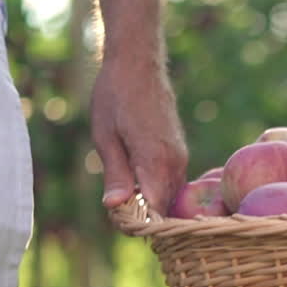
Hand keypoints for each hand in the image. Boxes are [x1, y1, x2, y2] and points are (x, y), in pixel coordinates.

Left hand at [90, 55, 187, 214]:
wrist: (137, 63)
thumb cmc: (114, 96)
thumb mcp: (106, 137)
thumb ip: (115, 174)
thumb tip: (116, 207)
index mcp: (155, 160)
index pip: (154, 210)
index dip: (138, 223)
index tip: (118, 222)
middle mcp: (175, 162)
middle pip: (165, 207)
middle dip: (144, 216)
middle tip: (117, 214)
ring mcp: (180, 156)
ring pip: (170, 195)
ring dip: (151, 203)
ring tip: (124, 199)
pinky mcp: (180, 151)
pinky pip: (172, 181)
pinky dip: (157, 189)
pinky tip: (136, 184)